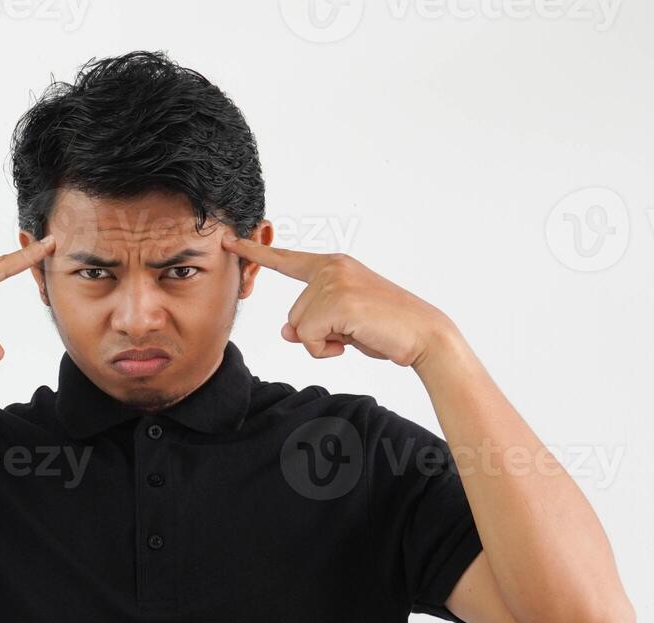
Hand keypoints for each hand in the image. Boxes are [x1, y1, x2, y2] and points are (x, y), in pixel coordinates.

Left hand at [221, 234, 451, 367]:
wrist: (424, 335)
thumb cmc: (386, 328)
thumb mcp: (341, 323)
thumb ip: (311, 320)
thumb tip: (286, 331)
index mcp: (333, 265)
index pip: (287, 260)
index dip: (255, 253)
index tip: (229, 241)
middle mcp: (331, 268)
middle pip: (293, 314)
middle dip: (317, 334)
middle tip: (352, 330)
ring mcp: (334, 282)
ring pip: (299, 328)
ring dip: (323, 342)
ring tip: (356, 334)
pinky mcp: (337, 302)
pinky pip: (308, 339)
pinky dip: (326, 350)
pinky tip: (351, 342)